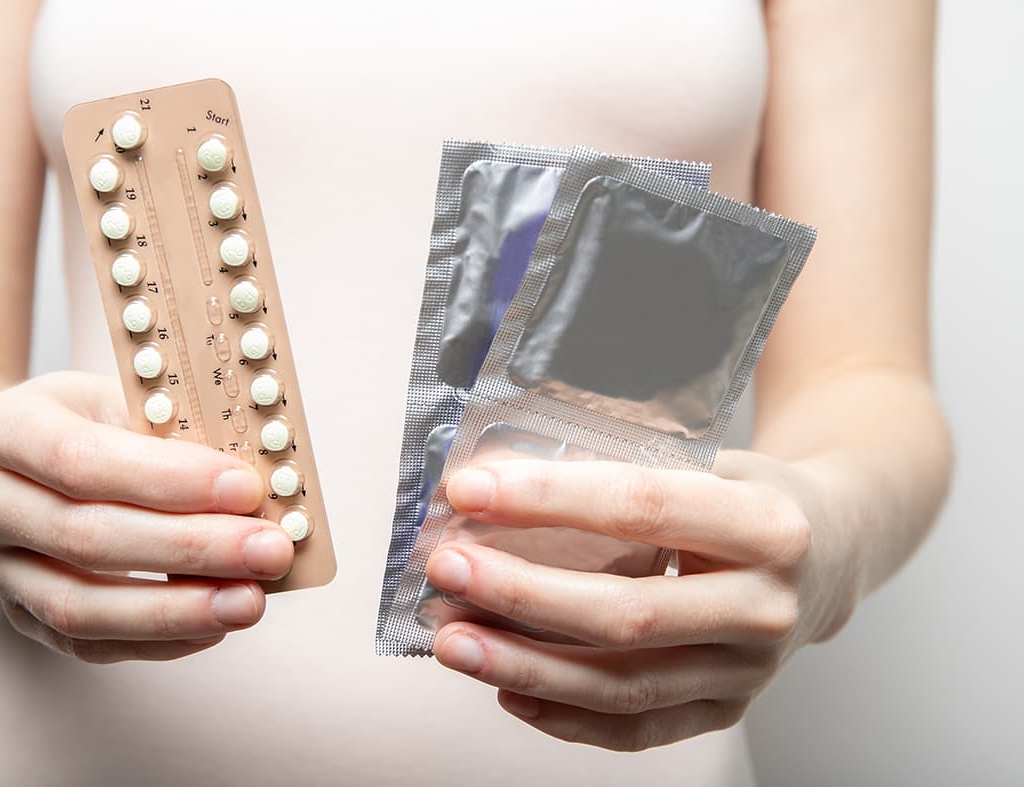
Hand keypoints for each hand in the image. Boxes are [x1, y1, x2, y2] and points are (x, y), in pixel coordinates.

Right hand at [0, 371, 293, 662]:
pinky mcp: (22, 615)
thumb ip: (176, 432)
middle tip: (269, 549)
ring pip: (82, 606)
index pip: (82, 461)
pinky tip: (216, 623)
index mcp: (3, 429)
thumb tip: (254, 484)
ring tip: (250, 601)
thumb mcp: (123, 396)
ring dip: (178, 609)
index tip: (245, 488)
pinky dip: (161, 639)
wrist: (22, 460)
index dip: (168, 480)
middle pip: (88, 539)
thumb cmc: (92, 421)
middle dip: (191, 548)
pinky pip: (90, 644)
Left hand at [425, 450, 861, 750]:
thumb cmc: (753, 492)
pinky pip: (636, 728)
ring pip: (622, 684)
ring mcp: (750, 671)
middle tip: (447, 568)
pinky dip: (562, 717)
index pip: (641, 509)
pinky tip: (505, 691)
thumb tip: (496, 480)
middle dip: (520, 592)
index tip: (470, 490)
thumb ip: (624, 467)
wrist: (835, 551)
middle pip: (625, 613)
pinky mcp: (728, 710)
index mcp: (767, 523)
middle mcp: (766, 607)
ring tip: (453, 640)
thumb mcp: (711, 457)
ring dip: (524, 666)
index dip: (547, 500)